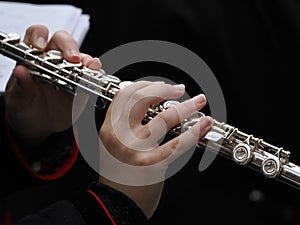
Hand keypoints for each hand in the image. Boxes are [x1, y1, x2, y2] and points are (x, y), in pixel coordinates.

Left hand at [4, 24, 101, 147]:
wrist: (41, 126)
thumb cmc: (26, 109)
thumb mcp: (18, 100)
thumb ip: (20, 86)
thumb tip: (20, 71)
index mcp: (33, 58)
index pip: (36, 36)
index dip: (39, 35)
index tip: (41, 46)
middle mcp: (53, 60)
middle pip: (63, 41)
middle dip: (70, 46)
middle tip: (73, 59)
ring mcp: (70, 71)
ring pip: (82, 57)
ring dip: (88, 60)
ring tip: (91, 68)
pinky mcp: (83, 83)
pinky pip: (93, 75)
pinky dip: (97, 76)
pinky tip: (97, 79)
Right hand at [99, 81, 212, 217]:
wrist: (117, 204)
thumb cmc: (120, 173)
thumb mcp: (116, 143)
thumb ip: (127, 124)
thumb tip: (153, 103)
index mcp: (110, 128)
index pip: (125, 95)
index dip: (146, 85)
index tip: (162, 86)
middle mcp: (120, 136)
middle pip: (143, 99)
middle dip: (165, 90)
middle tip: (180, 90)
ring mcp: (135, 150)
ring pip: (164, 118)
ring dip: (186, 107)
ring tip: (199, 102)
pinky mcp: (152, 165)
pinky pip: (177, 144)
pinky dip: (194, 132)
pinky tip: (203, 124)